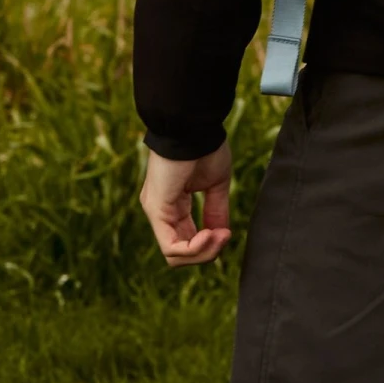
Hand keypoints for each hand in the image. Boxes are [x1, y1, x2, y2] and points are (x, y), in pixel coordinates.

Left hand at [139, 142, 232, 266]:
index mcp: (173, 204)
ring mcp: (156, 212)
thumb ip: (216, 211)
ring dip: (204, 252)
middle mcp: (160, 211)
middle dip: (208, 251)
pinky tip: (210, 234)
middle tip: (226, 236)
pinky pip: (171, 247)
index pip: (186, 241)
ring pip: (175, 255)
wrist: (193, 126)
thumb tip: (221, 235)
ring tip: (220, 235)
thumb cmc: (204, 147)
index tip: (228, 233)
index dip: (209, 245)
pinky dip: (195, 248)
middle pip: (180, 253)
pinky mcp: (156, 210)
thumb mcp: (215, 184)